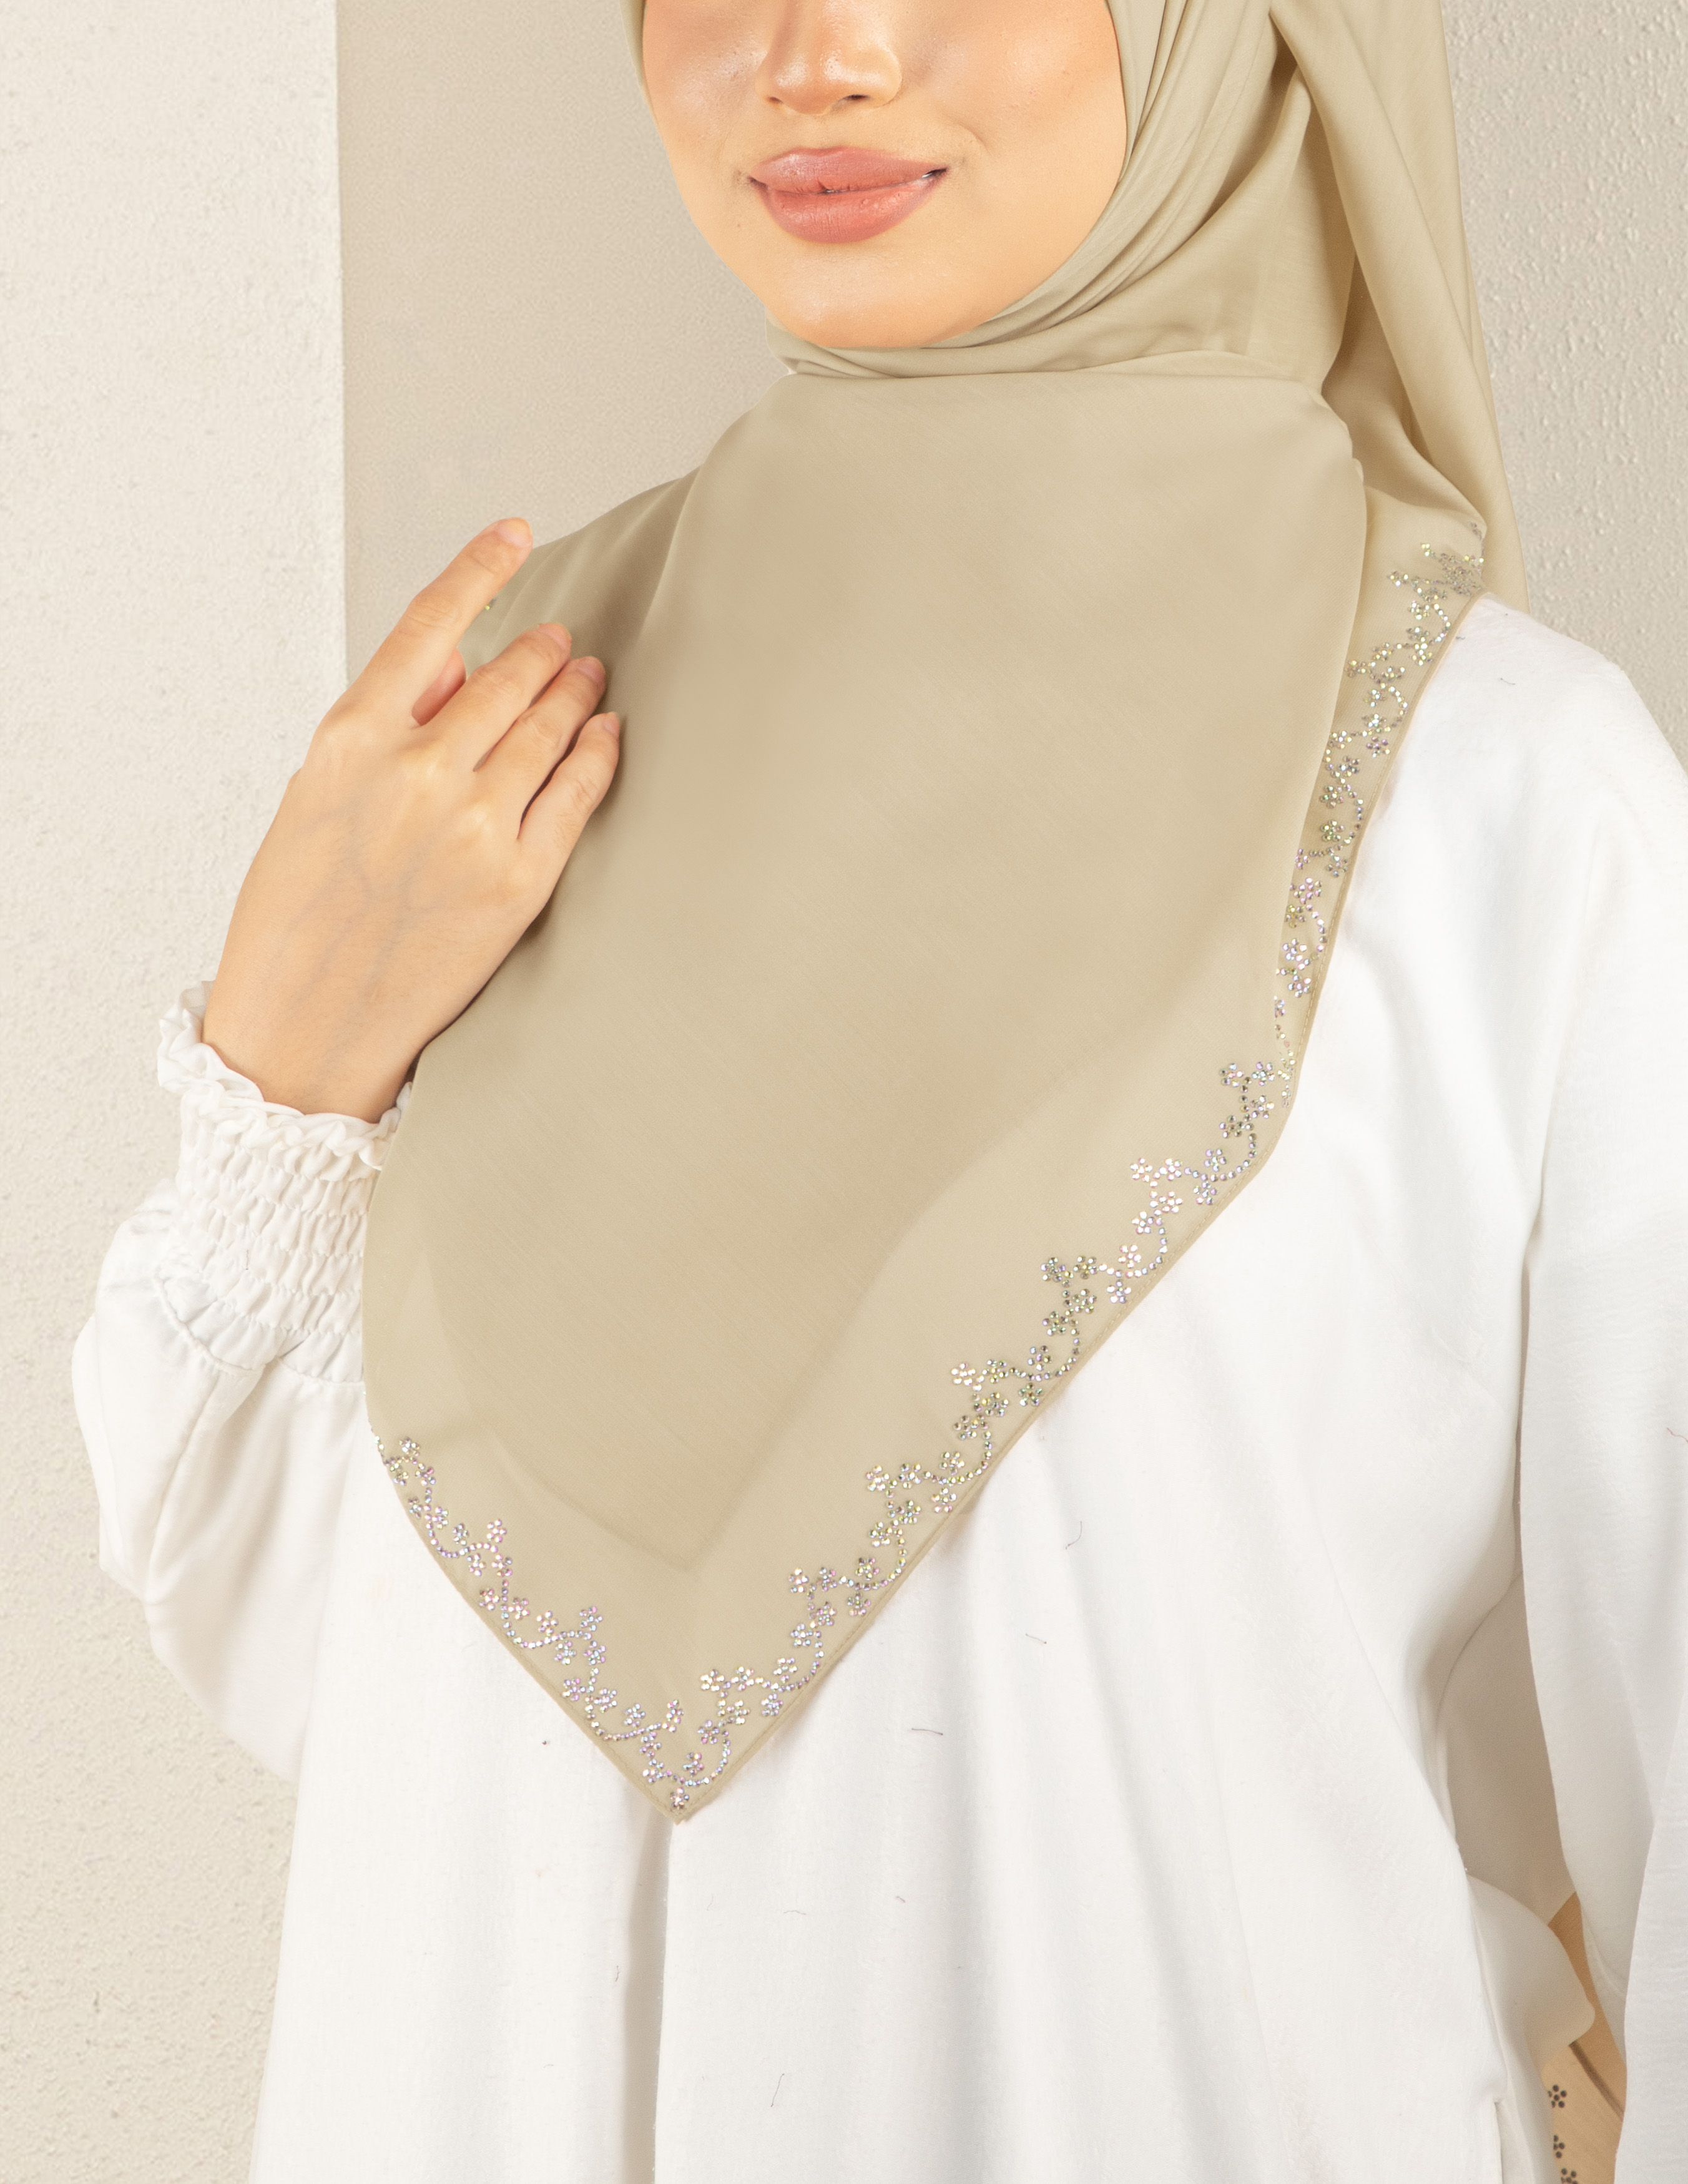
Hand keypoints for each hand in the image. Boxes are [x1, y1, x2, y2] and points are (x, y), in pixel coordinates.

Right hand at [201, 519, 619, 1121]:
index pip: (429, 623)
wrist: (305, 1029)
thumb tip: (449, 659)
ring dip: (577, 694)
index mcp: (350, 739)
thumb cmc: (298, 910)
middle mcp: (417, 772)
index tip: (516, 532)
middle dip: (543, 652)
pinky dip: (599, 752)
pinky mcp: (519, 881)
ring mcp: (473, 827)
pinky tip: (607, 733)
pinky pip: (577, 794)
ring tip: (588, 679)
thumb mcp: (314, 796)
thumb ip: (383, 722)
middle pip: (507, 677)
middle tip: (564, 642)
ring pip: (549, 728)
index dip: (481, 566)